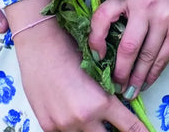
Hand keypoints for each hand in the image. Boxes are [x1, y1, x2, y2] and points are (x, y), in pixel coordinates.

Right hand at [13, 17, 147, 131]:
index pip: (129, 127)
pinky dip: (71, 126)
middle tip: (113, 122)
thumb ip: (107, 94)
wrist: (40, 45)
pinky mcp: (48, 126)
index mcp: (101, 102)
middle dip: (112, 130)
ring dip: (91, 128)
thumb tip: (119, 105)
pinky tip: (69, 111)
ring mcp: (64, 125)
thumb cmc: (71, 49)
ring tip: (88, 111)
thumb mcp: (97, 71)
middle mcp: (84, 118)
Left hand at [88, 0, 168, 97]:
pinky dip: (151, 76)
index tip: (97, 57)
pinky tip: (145, 84)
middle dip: (120, 71)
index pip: (103, 15)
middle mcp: (146, 4)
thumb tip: (105, 54)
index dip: (95, 38)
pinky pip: (161, 60)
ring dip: (136, 79)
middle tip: (115, 85)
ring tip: (129, 91)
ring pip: (145, 57)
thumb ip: (124, 18)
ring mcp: (165, 18)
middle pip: (128, 46)